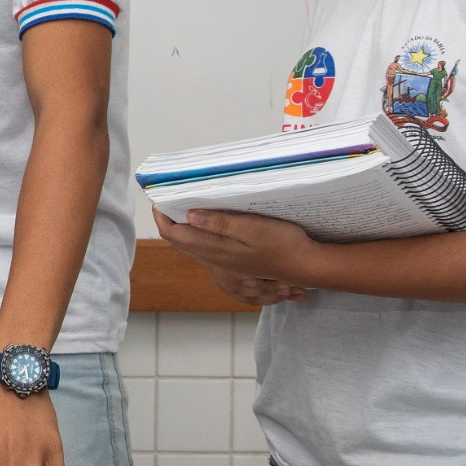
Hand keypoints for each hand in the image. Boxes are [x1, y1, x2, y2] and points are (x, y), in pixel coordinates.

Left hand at [154, 207, 314, 302]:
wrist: (305, 267)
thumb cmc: (283, 244)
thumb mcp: (253, 228)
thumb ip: (220, 223)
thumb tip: (189, 215)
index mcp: (215, 249)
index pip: (174, 235)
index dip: (161, 217)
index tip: (160, 198)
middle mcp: (214, 259)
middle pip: (178, 241)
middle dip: (167, 220)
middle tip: (169, 198)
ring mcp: (223, 263)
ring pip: (189, 246)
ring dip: (181, 227)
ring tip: (183, 205)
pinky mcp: (232, 262)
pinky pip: (203, 249)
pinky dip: (195, 234)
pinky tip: (205, 221)